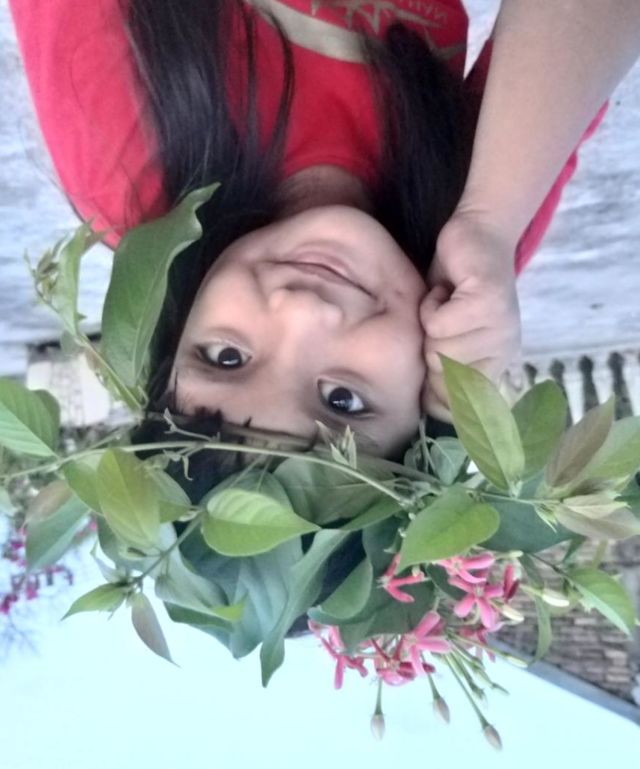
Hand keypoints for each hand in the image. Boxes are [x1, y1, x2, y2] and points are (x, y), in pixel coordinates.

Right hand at [420, 212, 521, 418]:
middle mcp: (503, 350)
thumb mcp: (442, 337)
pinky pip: (439, 323)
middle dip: (429, 343)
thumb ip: (439, 371)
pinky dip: (431, 304)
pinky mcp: (488, 302)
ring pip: (439, 348)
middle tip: (443, 318)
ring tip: (445, 302)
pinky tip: (445, 290)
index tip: (434, 356)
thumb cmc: (453, 288)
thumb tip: (429, 411)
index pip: (459, 404)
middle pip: (441, 373)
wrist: (475, 235)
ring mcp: (499, 327)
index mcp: (496, 363)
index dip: (434, 385)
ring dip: (429, 321)